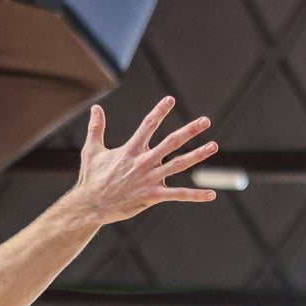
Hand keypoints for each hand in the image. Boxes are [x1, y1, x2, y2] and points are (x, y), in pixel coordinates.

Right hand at [64, 97, 218, 224]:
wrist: (91, 206)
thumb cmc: (91, 178)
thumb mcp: (92, 150)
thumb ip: (96, 128)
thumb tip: (96, 108)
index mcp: (131, 150)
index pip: (148, 125)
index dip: (159, 111)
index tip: (170, 99)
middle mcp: (143, 162)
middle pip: (171, 142)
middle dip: (189, 131)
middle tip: (205, 121)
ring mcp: (150, 179)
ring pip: (179, 165)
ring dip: (198, 155)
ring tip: (213, 146)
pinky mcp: (152, 196)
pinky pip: (178, 195)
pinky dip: (195, 195)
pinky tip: (211, 195)